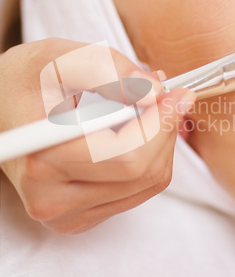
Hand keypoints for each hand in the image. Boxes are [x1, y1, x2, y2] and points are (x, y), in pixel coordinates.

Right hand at [0, 38, 195, 232]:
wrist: (0, 112)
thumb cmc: (25, 83)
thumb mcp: (60, 57)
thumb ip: (109, 69)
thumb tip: (155, 92)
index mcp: (43, 159)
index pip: (128, 157)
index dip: (160, 123)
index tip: (175, 93)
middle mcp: (52, 200)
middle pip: (143, 173)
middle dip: (163, 130)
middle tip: (165, 97)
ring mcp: (66, 215)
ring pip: (147, 185)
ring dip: (158, 143)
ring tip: (141, 110)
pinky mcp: (79, 219)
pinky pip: (137, 193)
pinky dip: (146, 160)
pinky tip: (130, 134)